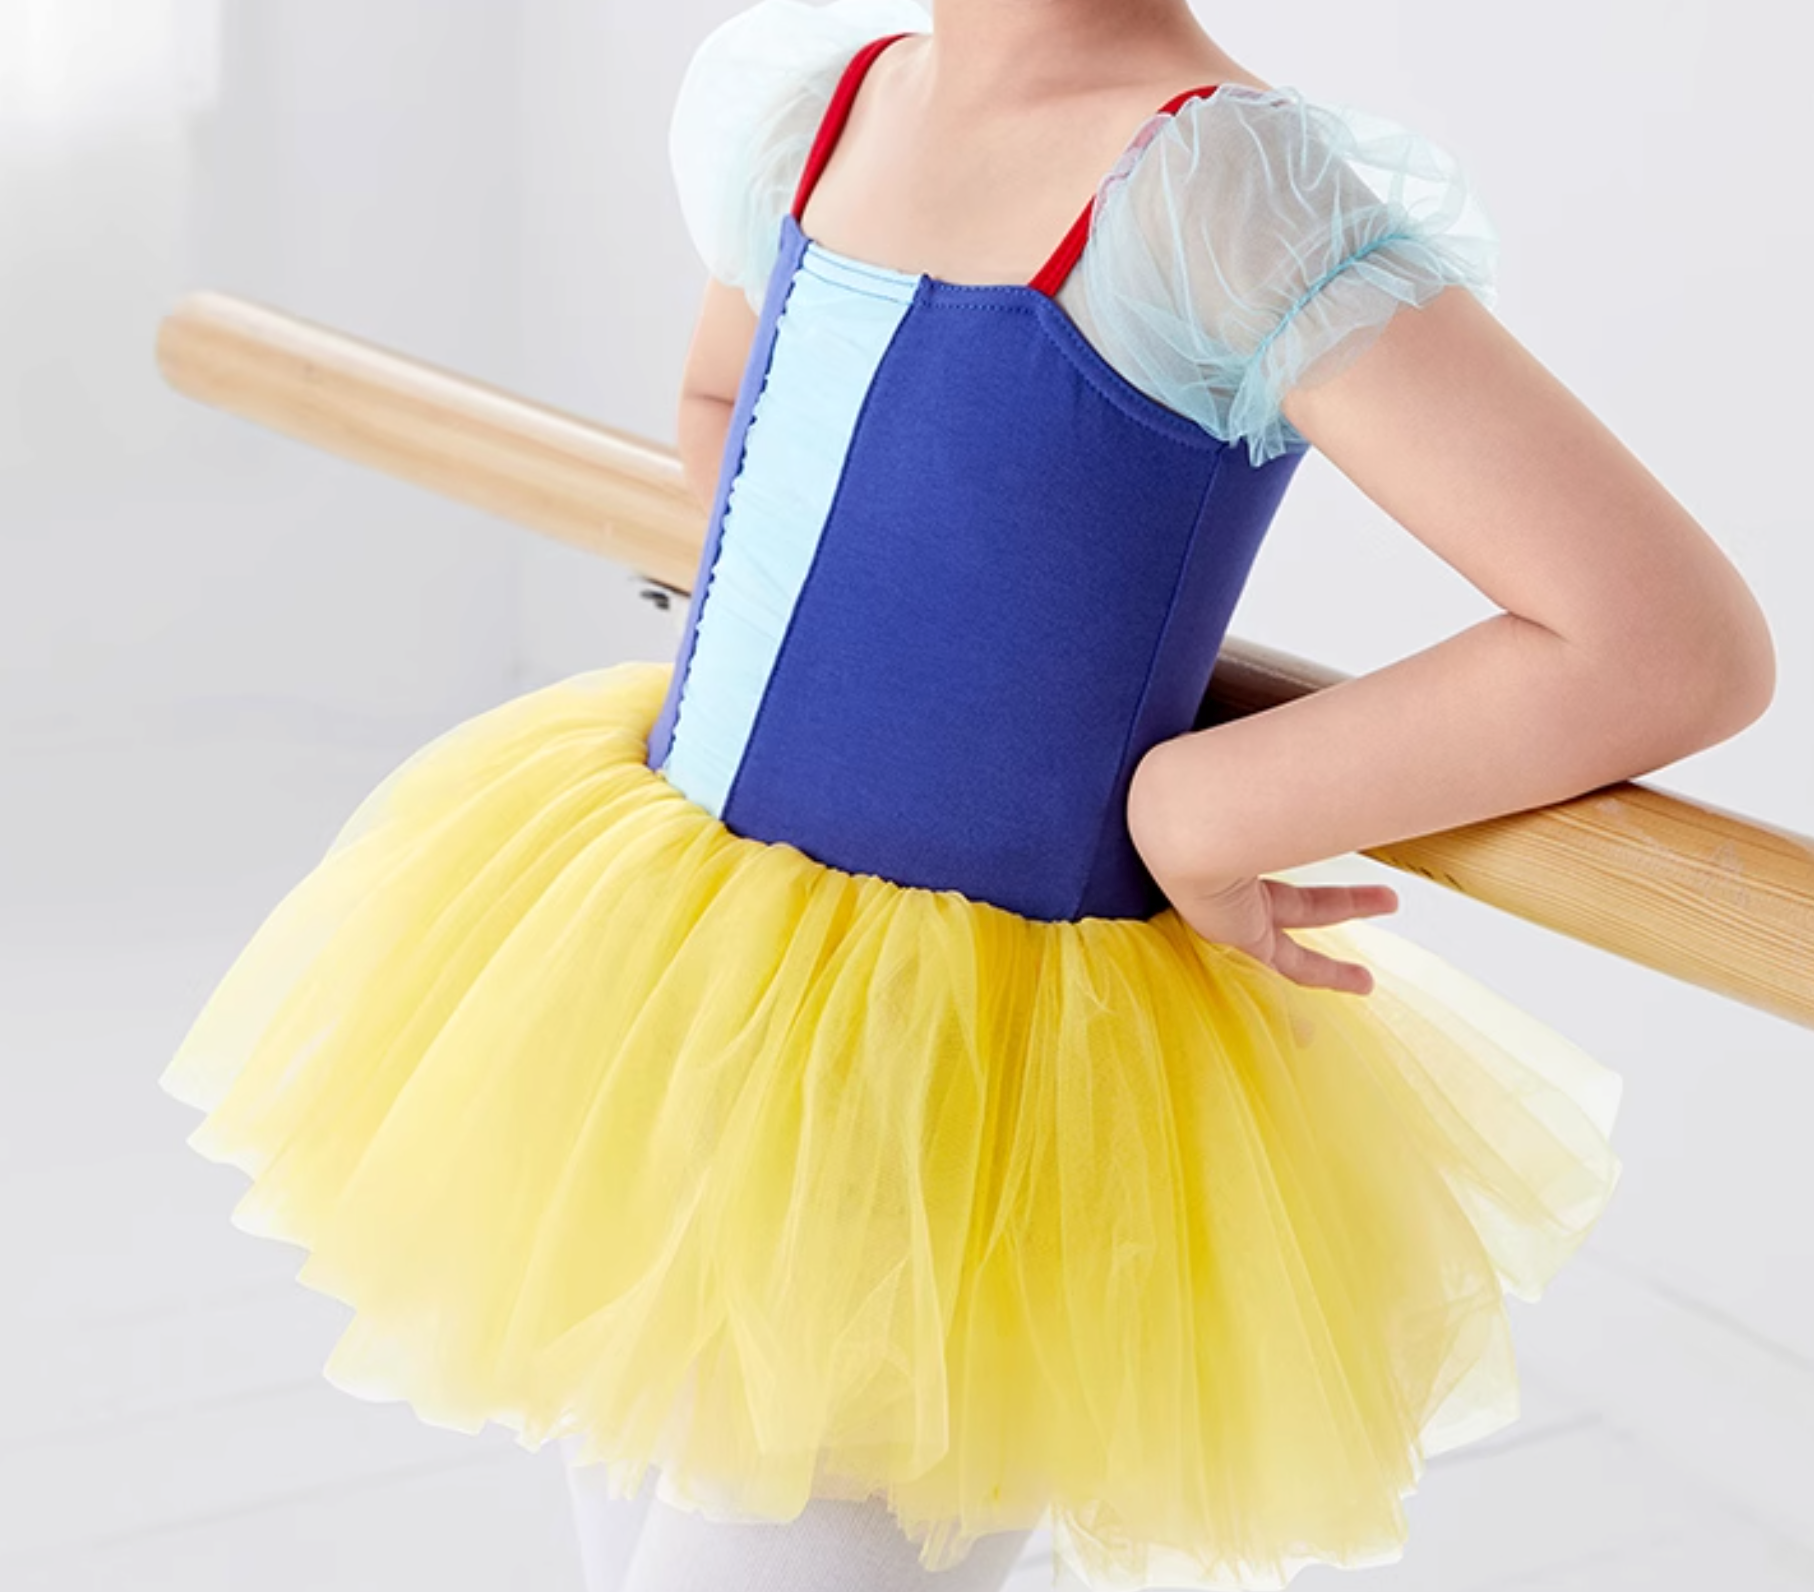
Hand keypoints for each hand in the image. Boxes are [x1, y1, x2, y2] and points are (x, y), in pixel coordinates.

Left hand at [1126, 742, 1400, 993]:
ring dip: (1346, 912)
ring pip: (1299, 920)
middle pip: (1292, 887)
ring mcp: (1231, 908)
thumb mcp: (1248, 761)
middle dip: (1338, 890)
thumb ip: (1274, 742)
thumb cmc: (1202, 779)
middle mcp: (1225, 875)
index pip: (1268, 847)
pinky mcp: (1241, 936)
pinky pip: (1292, 965)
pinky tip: (1361, 982)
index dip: (1299, 838)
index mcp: (1223, 837)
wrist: (1178, 817)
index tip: (1325, 827)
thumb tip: (1311, 698)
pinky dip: (1329, 975)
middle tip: (1382, 891)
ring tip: (1389, 909)